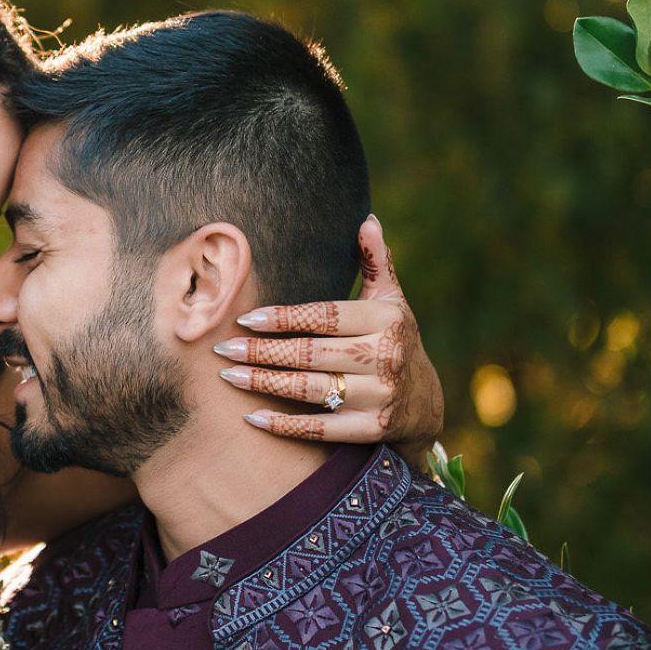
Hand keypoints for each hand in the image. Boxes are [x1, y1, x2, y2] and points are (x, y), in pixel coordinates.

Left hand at [218, 215, 442, 463]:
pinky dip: (285, 425)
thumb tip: (367, 220)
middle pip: (312, 353)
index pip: (325, 316)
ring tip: (229, 376)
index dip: (284, 318)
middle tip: (223, 349)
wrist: (426, 404)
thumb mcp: (392, 301)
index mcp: (387, 320)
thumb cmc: (395, 340)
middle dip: (263, 351)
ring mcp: (380, 396)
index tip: (246, 319)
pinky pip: (321, 429)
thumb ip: (375, 263)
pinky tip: (253, 417)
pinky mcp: (373, 429)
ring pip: (311, 389)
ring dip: (265, 383)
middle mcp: (386, 357)